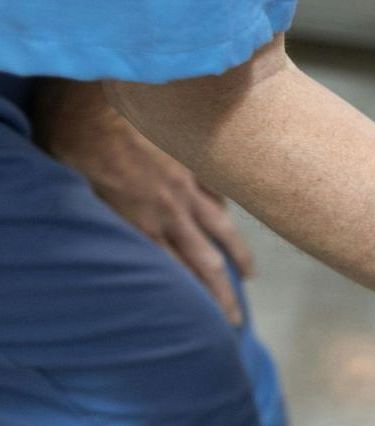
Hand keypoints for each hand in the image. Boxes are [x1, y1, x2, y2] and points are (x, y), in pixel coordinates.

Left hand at [35, 81, 254, 323]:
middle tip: (236, 320)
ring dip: (237, 255)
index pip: (178, 274)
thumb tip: (117, 248)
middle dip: (222, 295)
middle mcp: (171, 211)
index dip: (198, 302)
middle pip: (205, 262)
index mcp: (142, 224)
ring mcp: (184, 184)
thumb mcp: (78, 196)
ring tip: (249, 274)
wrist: (96, 102)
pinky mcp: (189, 160)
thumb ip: (105, 224)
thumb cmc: (74, 146)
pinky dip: (223, 207)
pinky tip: (228, 216)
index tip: (214, 323)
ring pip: (220, 227)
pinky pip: (215, 189)